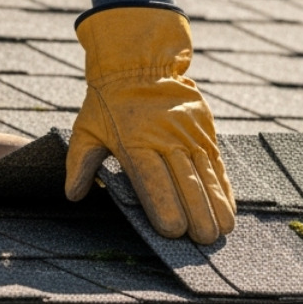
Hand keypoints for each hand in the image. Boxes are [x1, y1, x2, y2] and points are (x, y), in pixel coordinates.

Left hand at [64, 5, 235, 243]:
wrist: (138, 62)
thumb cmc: (108, 102)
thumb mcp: (86, 128)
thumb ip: (80, 163)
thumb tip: (73, 195)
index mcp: (134, 142)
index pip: (151, 179)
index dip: (164, 205)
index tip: (173, 230)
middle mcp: (165, 139)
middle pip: (184, 181)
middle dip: (196, 213)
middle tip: (204, 240)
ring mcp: (188, 134)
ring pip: (205, 174)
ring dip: (215, 203)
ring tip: (222, 231)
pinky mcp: (204, 130)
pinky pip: (216, 163)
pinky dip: (223, 186)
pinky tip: (229, 207)